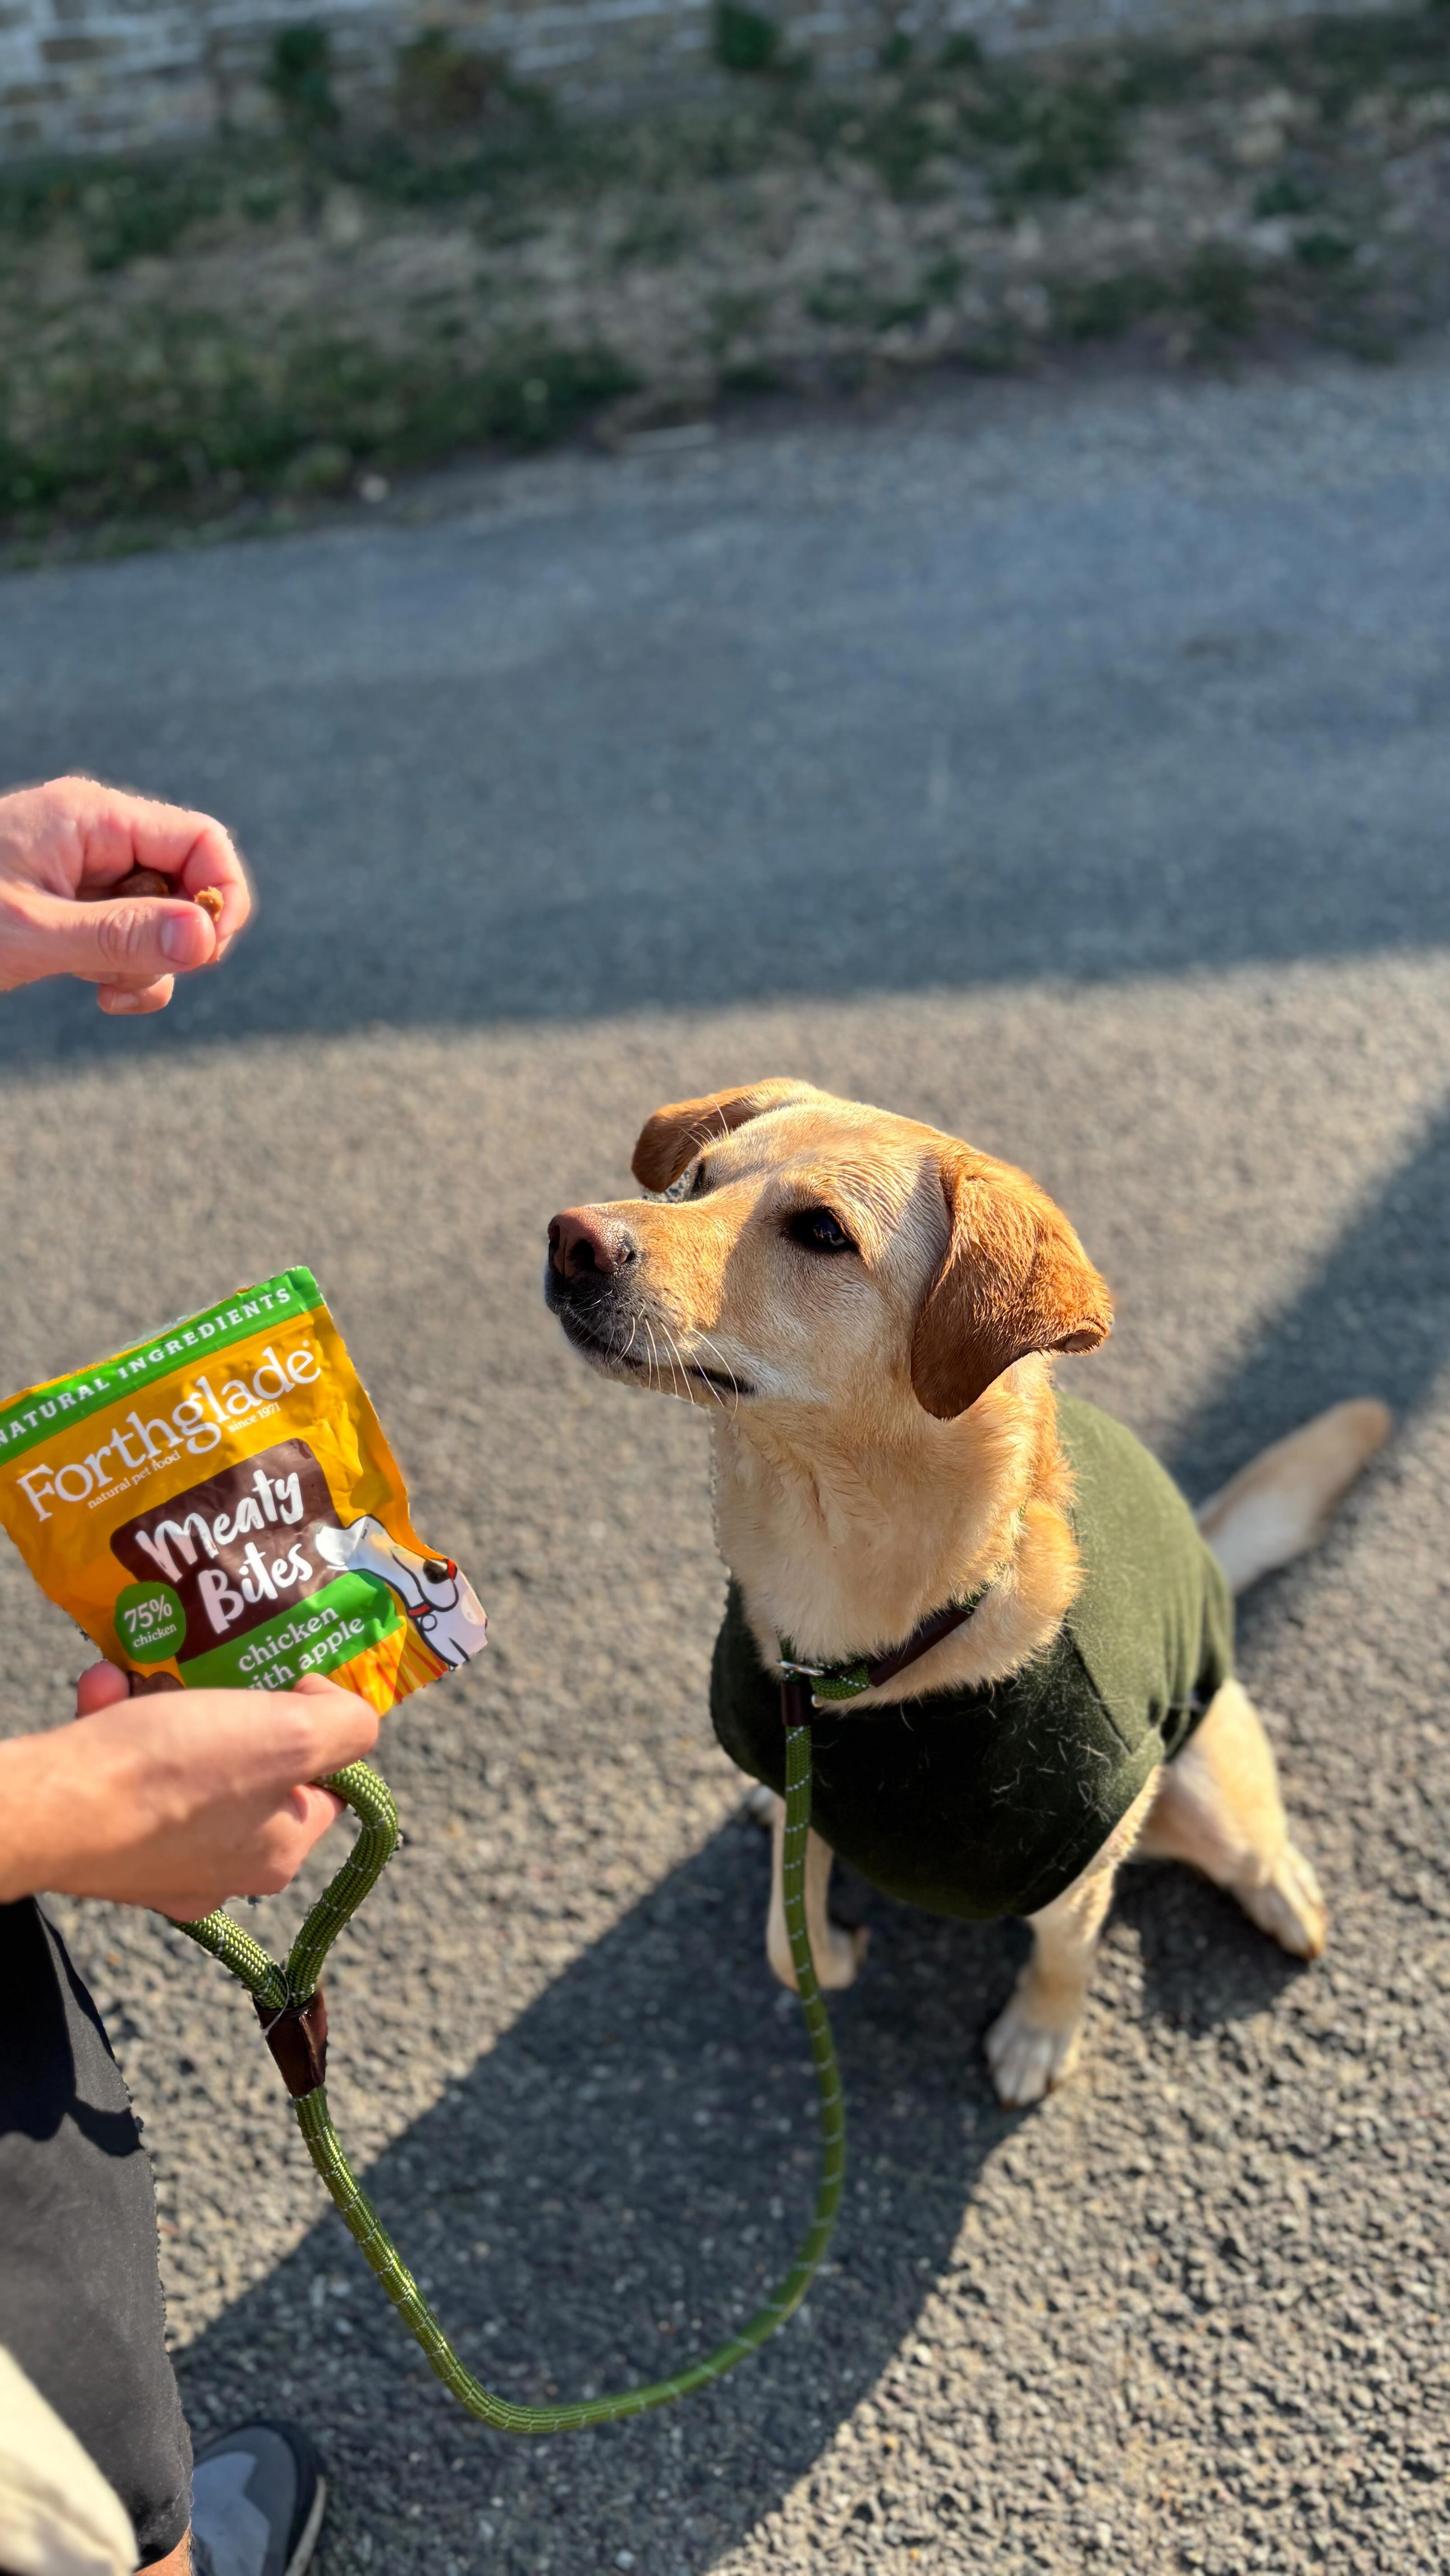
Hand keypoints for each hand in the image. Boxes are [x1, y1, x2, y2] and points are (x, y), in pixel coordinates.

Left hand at [0, 774, 250, 1015]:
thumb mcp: (33, 933)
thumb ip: (121, 935)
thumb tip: (206, 938)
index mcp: (91, 818)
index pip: (200, 840)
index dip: (221, 895)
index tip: (207, 951)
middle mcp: (95, 837)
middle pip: (185, 882)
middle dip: (179, 939)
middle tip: (143, 975)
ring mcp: (84, 874)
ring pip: (160, 920)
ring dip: (149, 965)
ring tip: (102, 990)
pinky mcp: (73, 909)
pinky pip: (128, 938)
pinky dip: (127, 972)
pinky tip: (96, 993)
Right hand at [0, 1666, 377, 1919]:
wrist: (50, 1809)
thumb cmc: (174, 1773)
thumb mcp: (291, 1734)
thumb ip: (345, 1724)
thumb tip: (330, 1707)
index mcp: (279, 1852)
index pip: (327, 1785)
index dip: (315, 1728)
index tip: (284, 1688)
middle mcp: (224, 1870)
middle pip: (250, 1767)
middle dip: (224, 1707)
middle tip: (206, 1673)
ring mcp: (161, 1862)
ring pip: (181, 1761)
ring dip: (162, 1705)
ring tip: (144, 1676)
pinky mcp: (106, 1845)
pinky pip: (126, 1772)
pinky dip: (116, 1723)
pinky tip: (105, 1690)